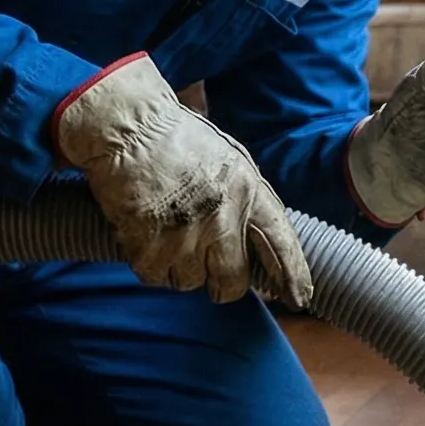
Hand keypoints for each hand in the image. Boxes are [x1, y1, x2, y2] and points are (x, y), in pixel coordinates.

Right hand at [53, 54, 312, 305]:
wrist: (126, 128)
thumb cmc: (175, 139)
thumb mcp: (228, 158)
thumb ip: (245, 198)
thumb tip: (256, 242)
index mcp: (246, 189)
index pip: (280, 242)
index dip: (292, 275)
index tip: (298, 297)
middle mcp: (221, 215)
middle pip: (233, 280)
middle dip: (223, 286)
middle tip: (212, 279)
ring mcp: (185, 233)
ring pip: (190, 282)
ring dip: (180, 269)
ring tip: (168, 236)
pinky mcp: (150, 245)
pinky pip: (155, 276)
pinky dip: (150, 264)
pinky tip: (146, 237)